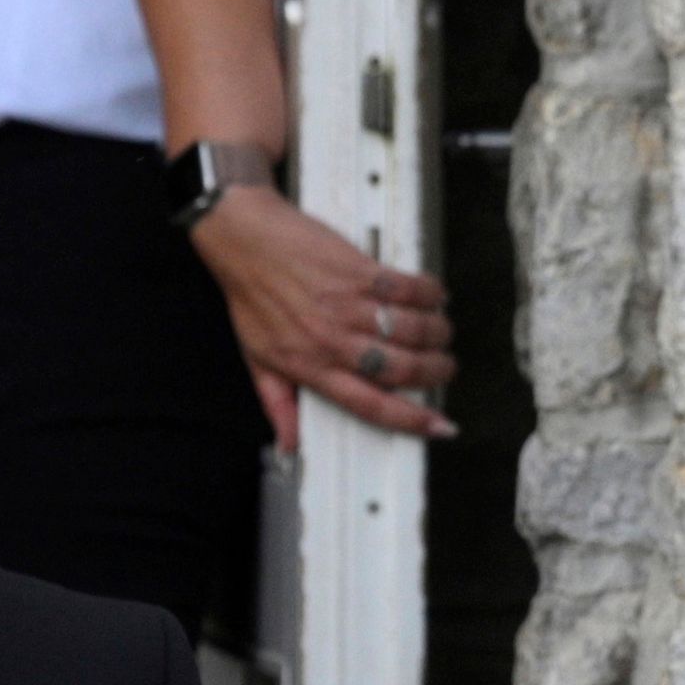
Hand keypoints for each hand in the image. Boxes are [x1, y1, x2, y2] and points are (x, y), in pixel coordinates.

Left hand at [186, 184, 456, 447]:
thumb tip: (289, 444)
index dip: (413, 420)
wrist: (242, 240)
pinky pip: (411, 289)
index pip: (371, 405)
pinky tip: (431, 295)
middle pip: (405, 369)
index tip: (441, 426)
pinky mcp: (359, 271)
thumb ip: (277, 403)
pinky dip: (430, 293)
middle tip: (443, 366)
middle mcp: (333, 340)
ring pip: (415, 330)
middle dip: (437, 372)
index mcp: (311, 367)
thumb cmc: (250, 297)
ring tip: (438, 331)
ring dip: (438, 333)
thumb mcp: (256, 359)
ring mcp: (348, 305)